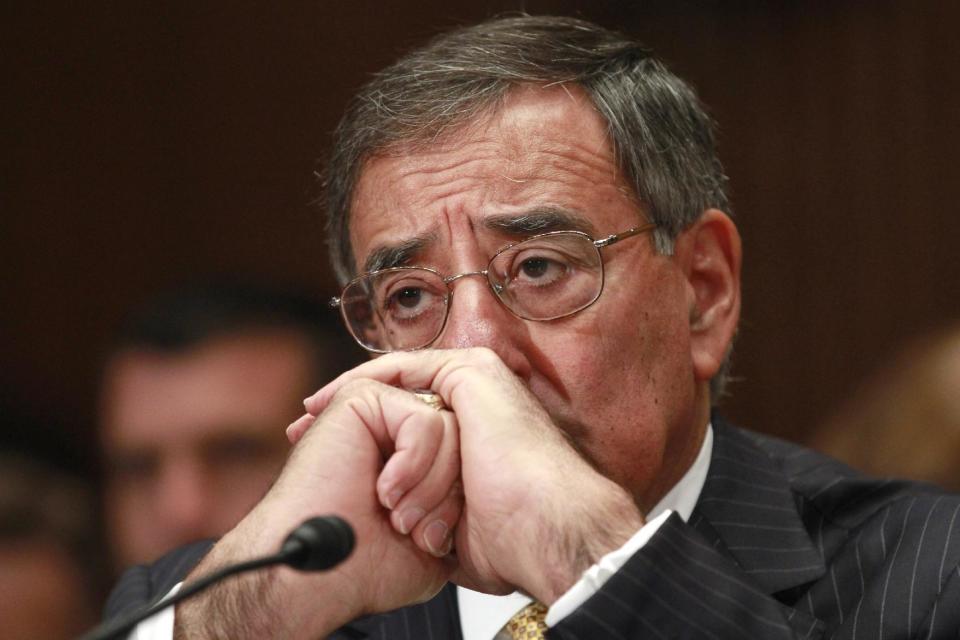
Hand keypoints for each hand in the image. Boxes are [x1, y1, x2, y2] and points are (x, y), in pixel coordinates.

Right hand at [175, 381, 461, 638]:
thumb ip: (455, 503)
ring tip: (392, 511)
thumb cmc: (367, 565)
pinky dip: (414, 464)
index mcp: (409, 460)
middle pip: (459, 439)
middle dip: (438, 491)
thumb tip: (477, 490)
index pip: (460, 453)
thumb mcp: (435, 536)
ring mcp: (378, 413)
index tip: (415, 525)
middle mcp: (394, 432)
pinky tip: (385, 491)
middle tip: (402, 522)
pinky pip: (424, 421)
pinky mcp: (364, 400)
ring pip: (446, 429)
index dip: (446, 489)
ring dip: (426, 485)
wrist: (324, 574)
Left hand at [299, 347, 644, 603]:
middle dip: (348, 416)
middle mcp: (477, 408)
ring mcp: (478, 385)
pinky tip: (333, 399)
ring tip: (310, 417)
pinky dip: (364, 380)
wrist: (547, 529)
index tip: (323, 460)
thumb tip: (415, 543)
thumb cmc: (512, 540)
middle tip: (303, 432)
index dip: (364, 444)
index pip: (409, 429)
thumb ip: (432, 518)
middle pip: (399, 402)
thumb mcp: (452, 529)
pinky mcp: (471, 372)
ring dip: (351, 398)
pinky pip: (404, 367)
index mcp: (476, 443)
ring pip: (399, 382)